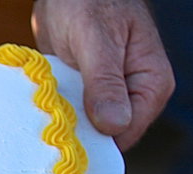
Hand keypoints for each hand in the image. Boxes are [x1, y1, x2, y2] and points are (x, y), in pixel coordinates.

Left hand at [33, 0, 173, 150]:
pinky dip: (57, 114)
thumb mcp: (96, 40)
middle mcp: (133, 94)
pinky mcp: (84, 92)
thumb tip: (114, 125)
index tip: (69, 138)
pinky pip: (72, 115)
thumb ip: (105, 81)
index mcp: (151, 84)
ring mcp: (108, 94)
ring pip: (87, 127)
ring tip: (45, 116)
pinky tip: (42, 109)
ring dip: (65, 125)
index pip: (128, 131)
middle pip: (107, 135)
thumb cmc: (87, 3)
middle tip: (51, 128)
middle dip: (80, 135)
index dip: (99, 140)